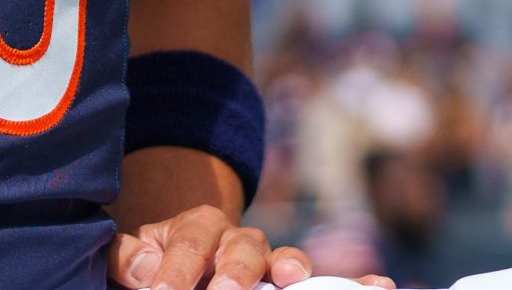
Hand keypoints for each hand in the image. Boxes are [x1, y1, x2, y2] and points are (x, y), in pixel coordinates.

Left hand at [108, 205, 392, 289]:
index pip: (188, 242)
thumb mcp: (137, 256)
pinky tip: (379, 284)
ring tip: (292, 279)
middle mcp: (239, 241)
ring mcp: (269, 264)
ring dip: (291, 269)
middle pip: (244, 246)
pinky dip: (352, 282)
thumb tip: (146, 272)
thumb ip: (132, 258)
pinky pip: (325, 281)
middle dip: (235, 271)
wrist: (182, 261)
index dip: (176, 267)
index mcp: (197, 227)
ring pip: (286, 260)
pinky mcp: (288, 283)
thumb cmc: (156, 263)